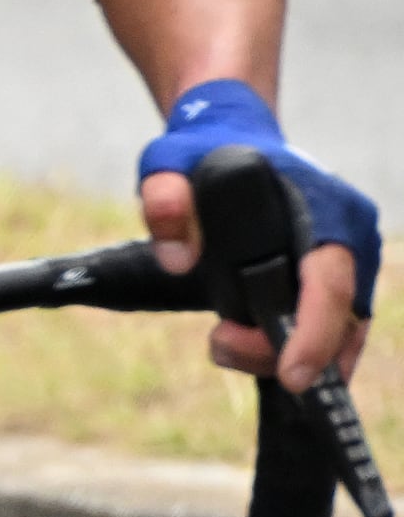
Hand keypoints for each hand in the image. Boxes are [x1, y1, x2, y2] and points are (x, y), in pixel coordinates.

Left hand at [136, 80, 374, 395]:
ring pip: (338, 332)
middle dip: (288, 351)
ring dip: (282, 352)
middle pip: (341, 319)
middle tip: (221, 345)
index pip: (332, 282)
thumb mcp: (168, 162)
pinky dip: (295, 348)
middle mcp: (351, 237)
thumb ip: (165, 198)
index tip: (292, 377)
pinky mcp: (334, 279)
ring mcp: (349, 261)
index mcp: (327, 209)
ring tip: (221, 340)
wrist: (233, 139)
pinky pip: (328, 327)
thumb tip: (177, 260)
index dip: (316, 334)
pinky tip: (250, 351)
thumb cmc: (205, 151)